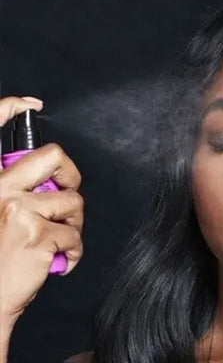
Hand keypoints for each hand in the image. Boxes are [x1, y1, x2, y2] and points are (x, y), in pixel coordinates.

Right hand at [0, 96, 83, 327]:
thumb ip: (14, 194)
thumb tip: (46, 185)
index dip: (8, 108)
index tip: (29, 102)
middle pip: (53, 157)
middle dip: (71, 174)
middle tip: (68, 192)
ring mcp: (18, 210)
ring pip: (73, 200)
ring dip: (74, 221)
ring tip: (62, 238)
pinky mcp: (38, 234)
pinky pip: (75, 234)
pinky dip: (75, 250)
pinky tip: (62, 260)